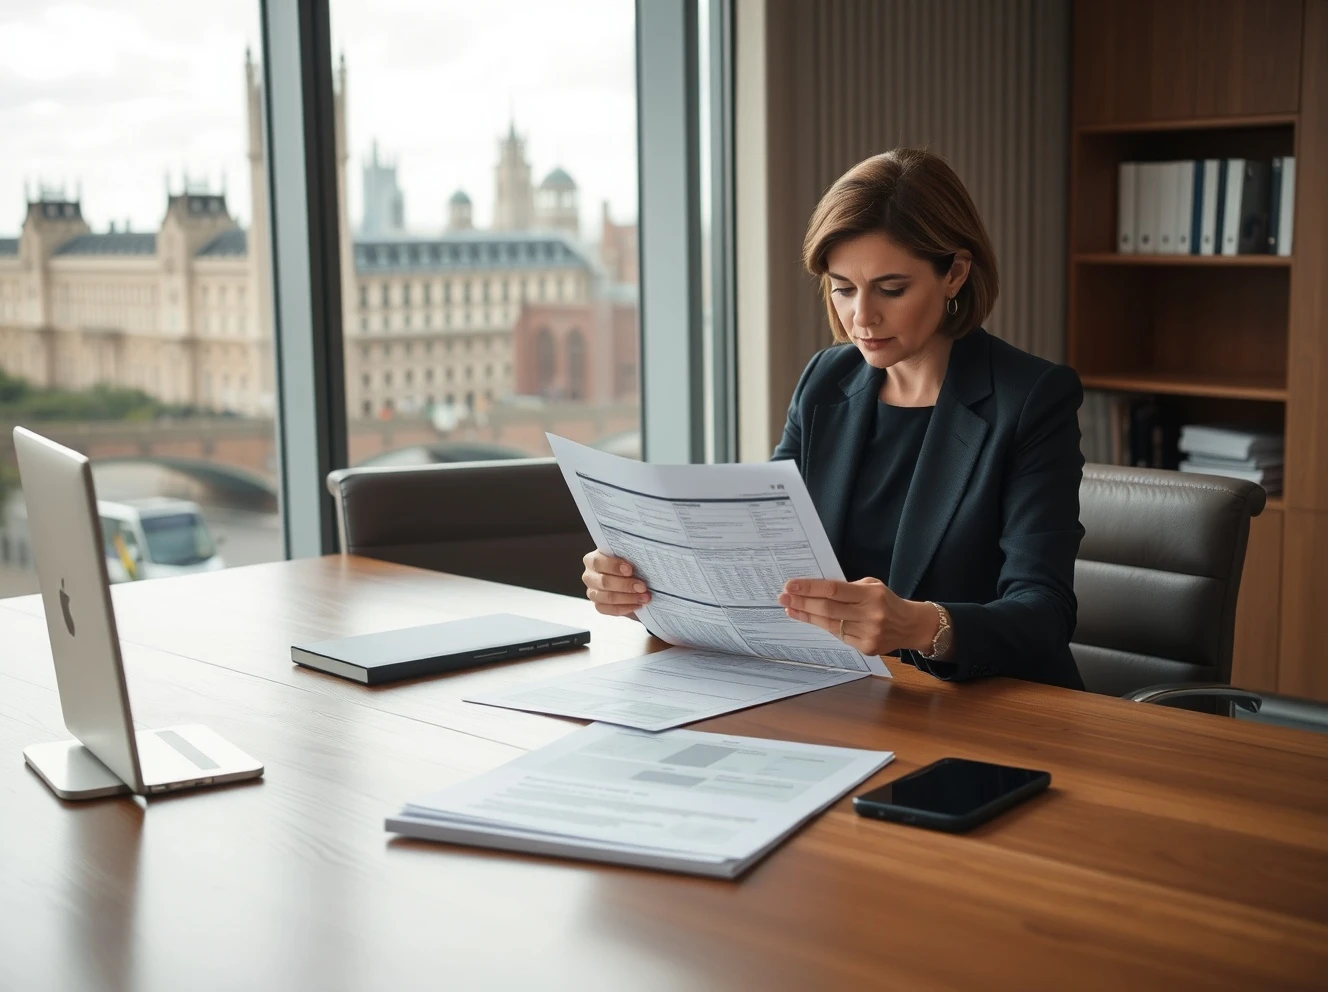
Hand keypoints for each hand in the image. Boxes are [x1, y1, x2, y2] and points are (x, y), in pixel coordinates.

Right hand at [581, 549, 650, 617]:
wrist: (630, 580)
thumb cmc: (628, 565)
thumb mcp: (627, 558)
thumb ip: (629, 557)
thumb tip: (641, 562)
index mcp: (592, 559)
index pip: (598, 562)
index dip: (614, 566)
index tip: (630, 570)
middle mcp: (589, 576)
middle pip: (604, 582)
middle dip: (625, 585)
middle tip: (642, 587)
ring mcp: (592, 592)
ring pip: (608, 597)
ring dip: (628, 598)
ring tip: (644, 597)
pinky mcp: (598, 605)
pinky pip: (609, 609)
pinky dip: (625, 608)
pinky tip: (637, 605)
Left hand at [778, 577, 938, 655]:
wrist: (911, 626)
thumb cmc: (886, 601)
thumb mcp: (872, 586)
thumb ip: (846, 589)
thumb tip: (814, 590)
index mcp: (871, 595)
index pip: (834, 590)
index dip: (810, 588)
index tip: (790, 585)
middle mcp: (870, 615)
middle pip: (828, 609)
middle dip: (802, 603)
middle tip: (783, 597)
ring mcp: (868, 634)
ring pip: (829, 625)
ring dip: (806, 616)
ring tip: (790, 608)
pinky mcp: (866, 648)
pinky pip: (838, 635)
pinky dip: (821, 626)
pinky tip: (808, 619)